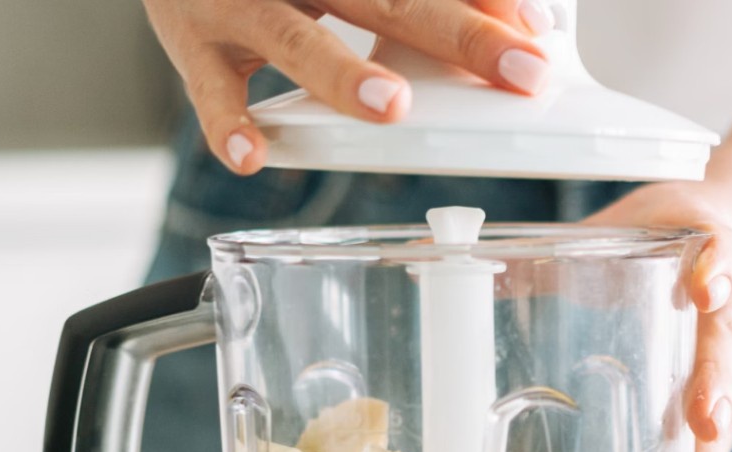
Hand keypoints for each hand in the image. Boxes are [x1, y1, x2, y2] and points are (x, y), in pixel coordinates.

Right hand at [143, 0, 555, 173]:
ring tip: (391, 108)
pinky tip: (252, 157)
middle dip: (456, 33)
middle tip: (519, 70)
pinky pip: (210, 90)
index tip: (538, 31)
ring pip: (294, 38)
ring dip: (343, 72)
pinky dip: (228, 124)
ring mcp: (238, 2)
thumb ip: (401, 3)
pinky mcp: (192, 44)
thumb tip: (500, 25)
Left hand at [585, 180, 731, 451]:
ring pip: (729, 420)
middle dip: (716, 391)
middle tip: (705, 427)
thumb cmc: (681, 227)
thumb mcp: (627, 223)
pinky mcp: (731, 394)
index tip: (708, 286)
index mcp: (710, 251)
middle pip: (726, 354)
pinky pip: (719, 450)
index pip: (720, 252)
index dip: (716, 268)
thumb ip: (559, 247)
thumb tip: (461, 261)